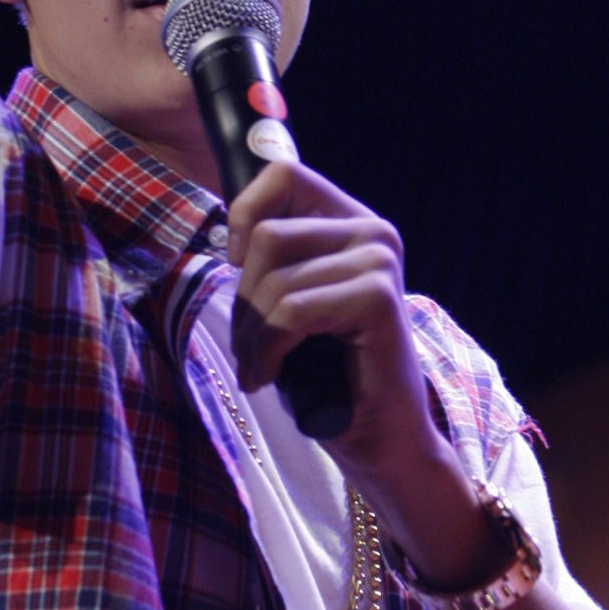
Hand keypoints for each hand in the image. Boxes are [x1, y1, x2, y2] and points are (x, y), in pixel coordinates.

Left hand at [228, 160, 502, 582]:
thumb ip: (272, 259)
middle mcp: (373, 232)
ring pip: (274, 279)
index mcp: (352, 221)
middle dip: (244, 299)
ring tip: (260, 367)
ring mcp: (379, 262)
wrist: (381, 437)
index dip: (245, 214)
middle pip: (268, 234)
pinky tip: (268, 377)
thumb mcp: (292, 300)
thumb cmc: (329, 374)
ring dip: (251, 335)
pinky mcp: (377, 299)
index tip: (238, 265)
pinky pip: (290, 312)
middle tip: (252, 346)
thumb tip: (228, 234)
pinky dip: (267, 351)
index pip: (284, 172)